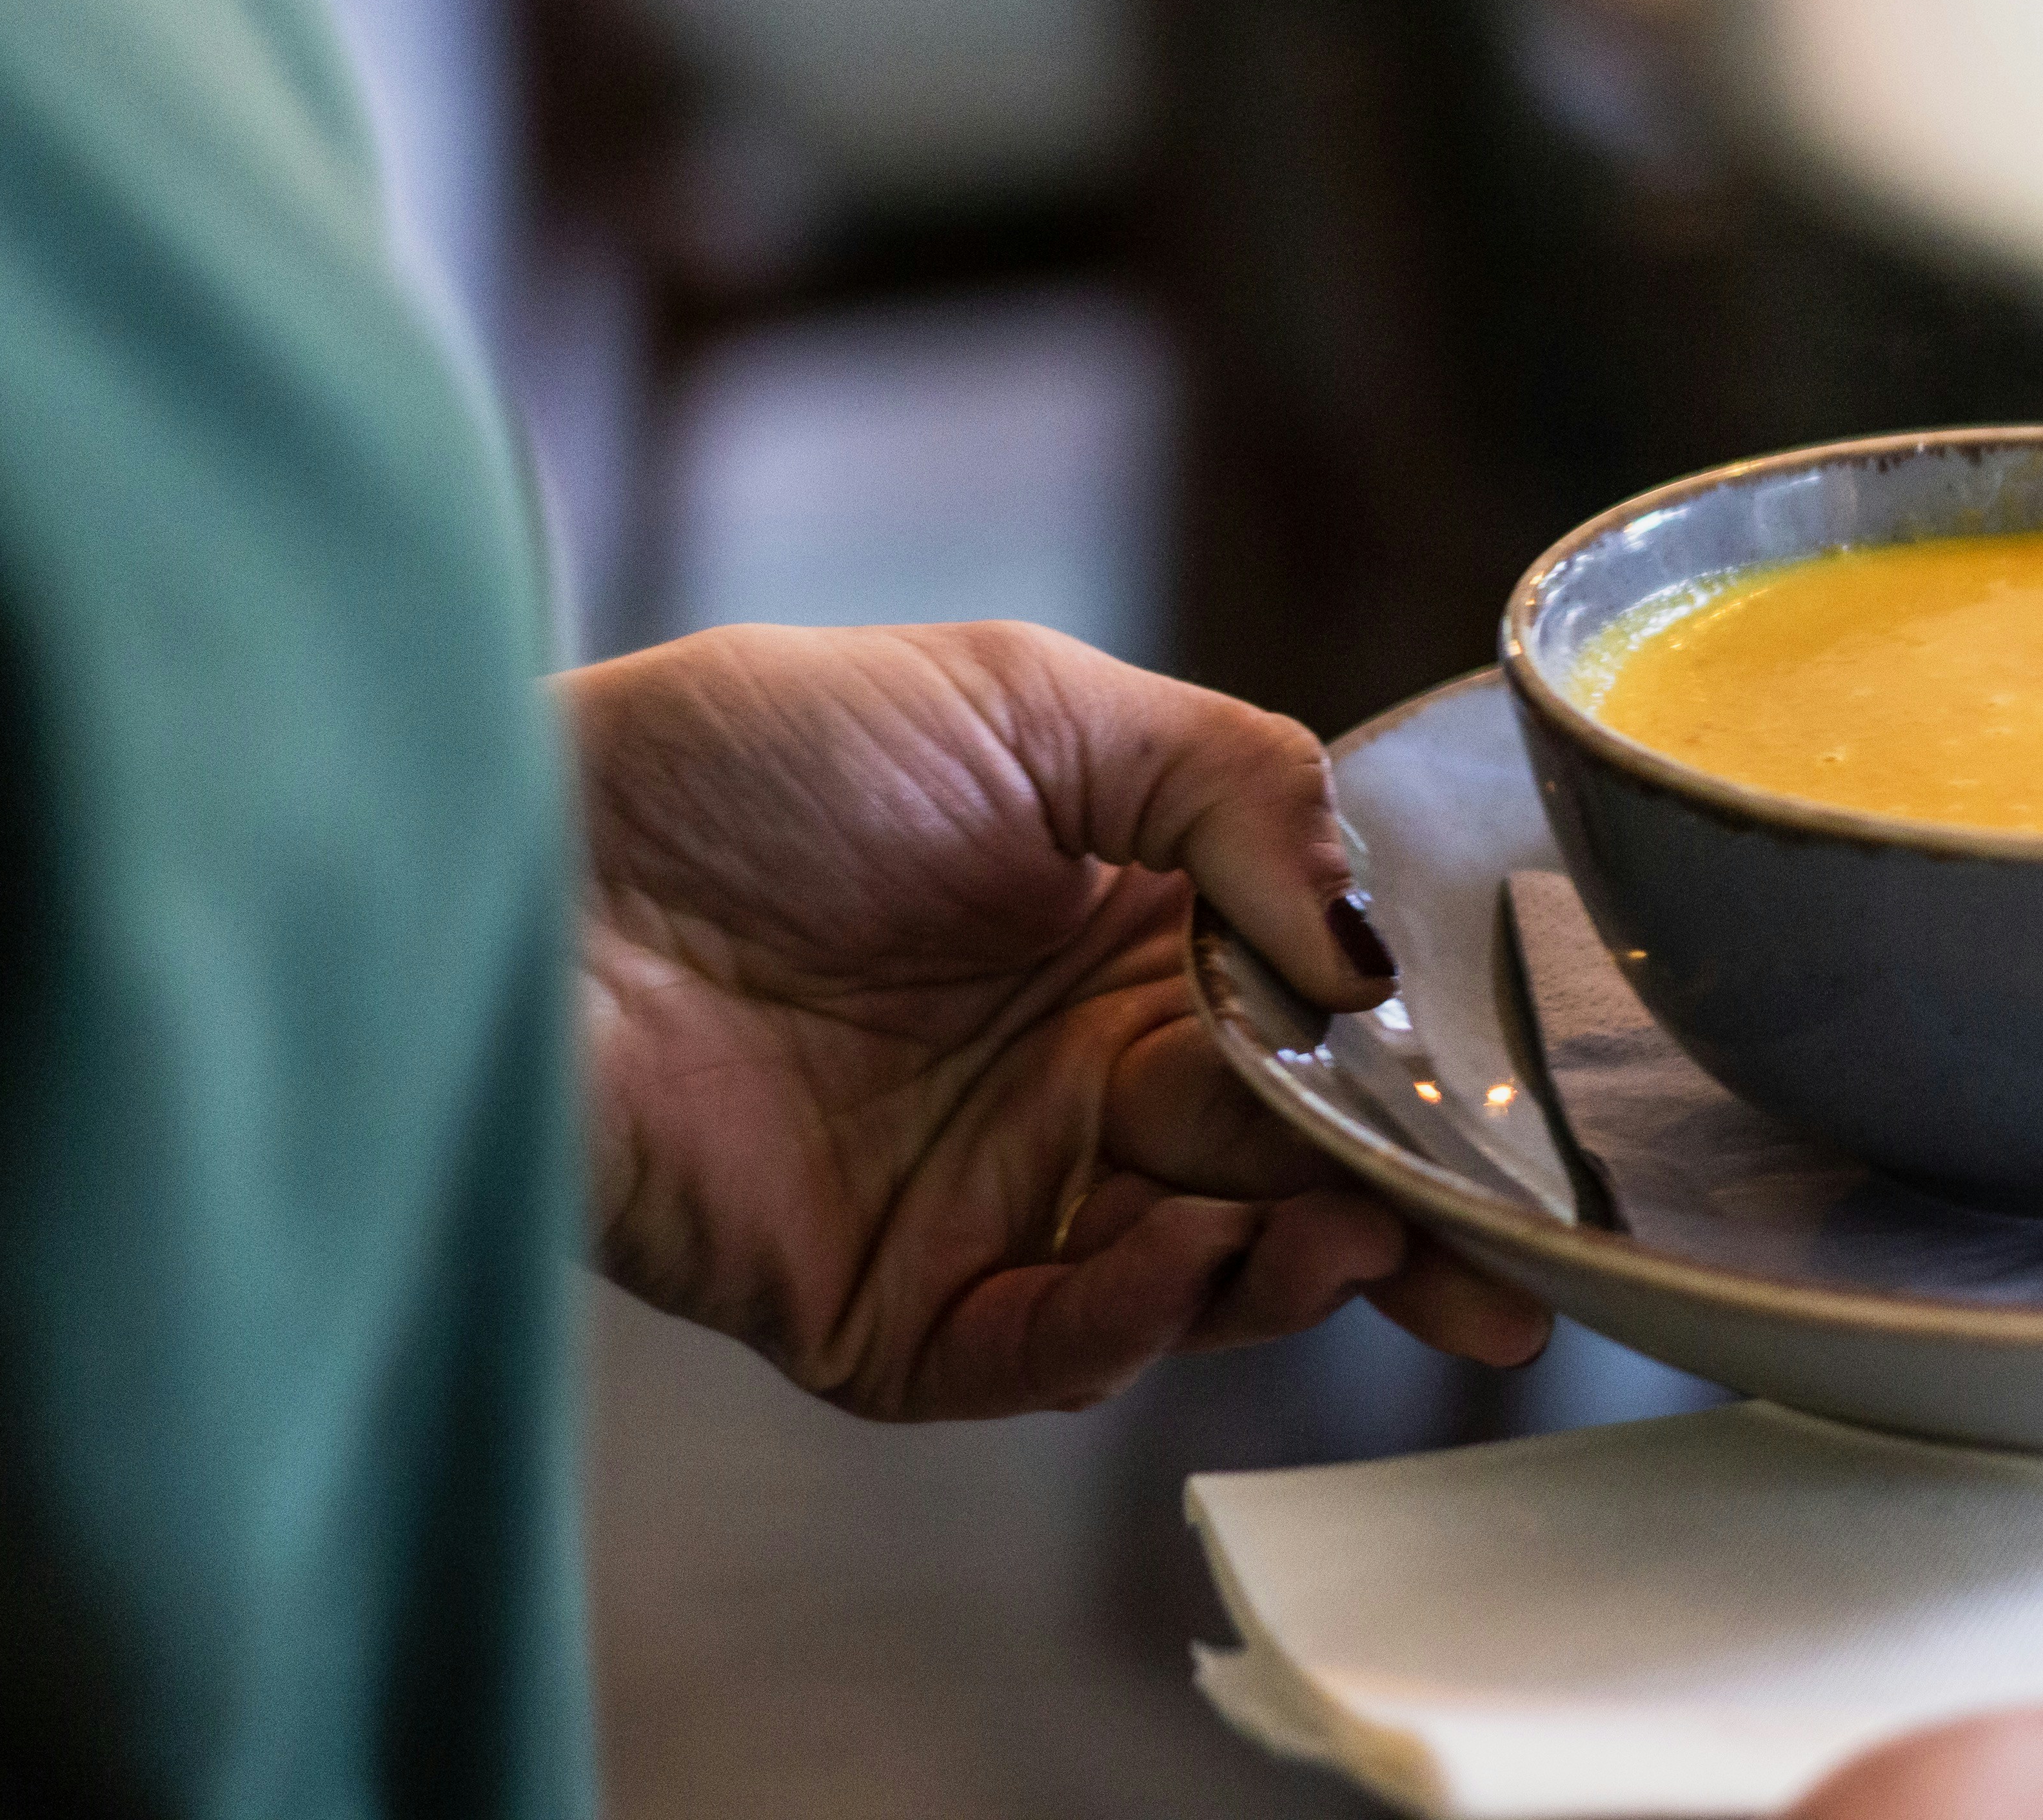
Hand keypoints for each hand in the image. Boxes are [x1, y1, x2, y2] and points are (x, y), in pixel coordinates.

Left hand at [561, 622, 1550, 1419]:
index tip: (1522, 1104)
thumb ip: (1223, 780)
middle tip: (1497, 1245)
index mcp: (1122, 934)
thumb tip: (1362, 936)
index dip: (1417, 1070)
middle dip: (1399, 1208)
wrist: (520, 865)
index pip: (1314, 1023)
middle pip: (1281, 1167)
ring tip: (1346, 1232)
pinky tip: (1181, 1256)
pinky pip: (1043, 1348)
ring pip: (1192, 1272)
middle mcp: (1071, 1078)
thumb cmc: (743, 757)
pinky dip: (1131, 1321)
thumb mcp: (1016, 694)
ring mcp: (987, 1200)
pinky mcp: (890, 1308)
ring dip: (1289, 1265)